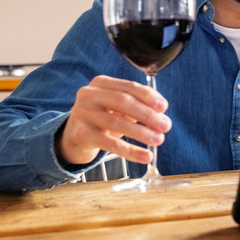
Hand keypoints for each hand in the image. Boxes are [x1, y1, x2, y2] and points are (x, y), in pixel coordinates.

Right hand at [57, 75, 171, 165]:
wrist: (74, 136)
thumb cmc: (102, 117)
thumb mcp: (118, 107)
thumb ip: (138, 105)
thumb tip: (162, 114)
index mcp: (101, 83)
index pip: (129, 86)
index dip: (148, 96)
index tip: (164, 107)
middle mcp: (89, 95)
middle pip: (123, 102)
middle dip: (147, 115)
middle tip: (165, 126)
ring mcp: (83, 114)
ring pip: (117, 122)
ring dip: (141, 133)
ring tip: (159, 140)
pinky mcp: (81, 134)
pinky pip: (110, 144)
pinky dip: (131, 151)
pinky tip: (145, 156)